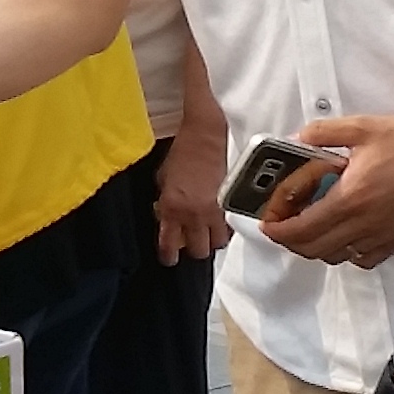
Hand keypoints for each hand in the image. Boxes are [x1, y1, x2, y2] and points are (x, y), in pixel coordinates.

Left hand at [151, 127, 229, 263]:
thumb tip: (163, 215)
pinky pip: (229, 227)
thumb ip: (163, 201)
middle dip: (194, 248)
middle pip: (198, 251)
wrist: (207, 135)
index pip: (169, 246)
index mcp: (171, 208)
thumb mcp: (162, 178)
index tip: (169, 258)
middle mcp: (193, 214)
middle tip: (191, 240)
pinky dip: (224, 227)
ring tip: (207, 229)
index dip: (168, 256)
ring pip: (217, 243)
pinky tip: (219, 219)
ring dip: (211, 239)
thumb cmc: (182, 152)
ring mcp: (214, 211)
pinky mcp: (231, 204)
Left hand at [259, 106, 393, 269]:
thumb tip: (296, 138)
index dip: (278, 230)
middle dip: (291, 240)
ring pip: (337, 257)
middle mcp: (364, 225)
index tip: (267, 223)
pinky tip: (346, 233)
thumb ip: (322, 133)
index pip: (302, 228)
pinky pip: (363, 260)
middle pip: (313, 249)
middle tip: (283, 223)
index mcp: (350, 199)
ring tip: (311, 226)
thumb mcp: (361, 127)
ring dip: (316, 247)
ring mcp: (382, 237)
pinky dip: (347, 253)